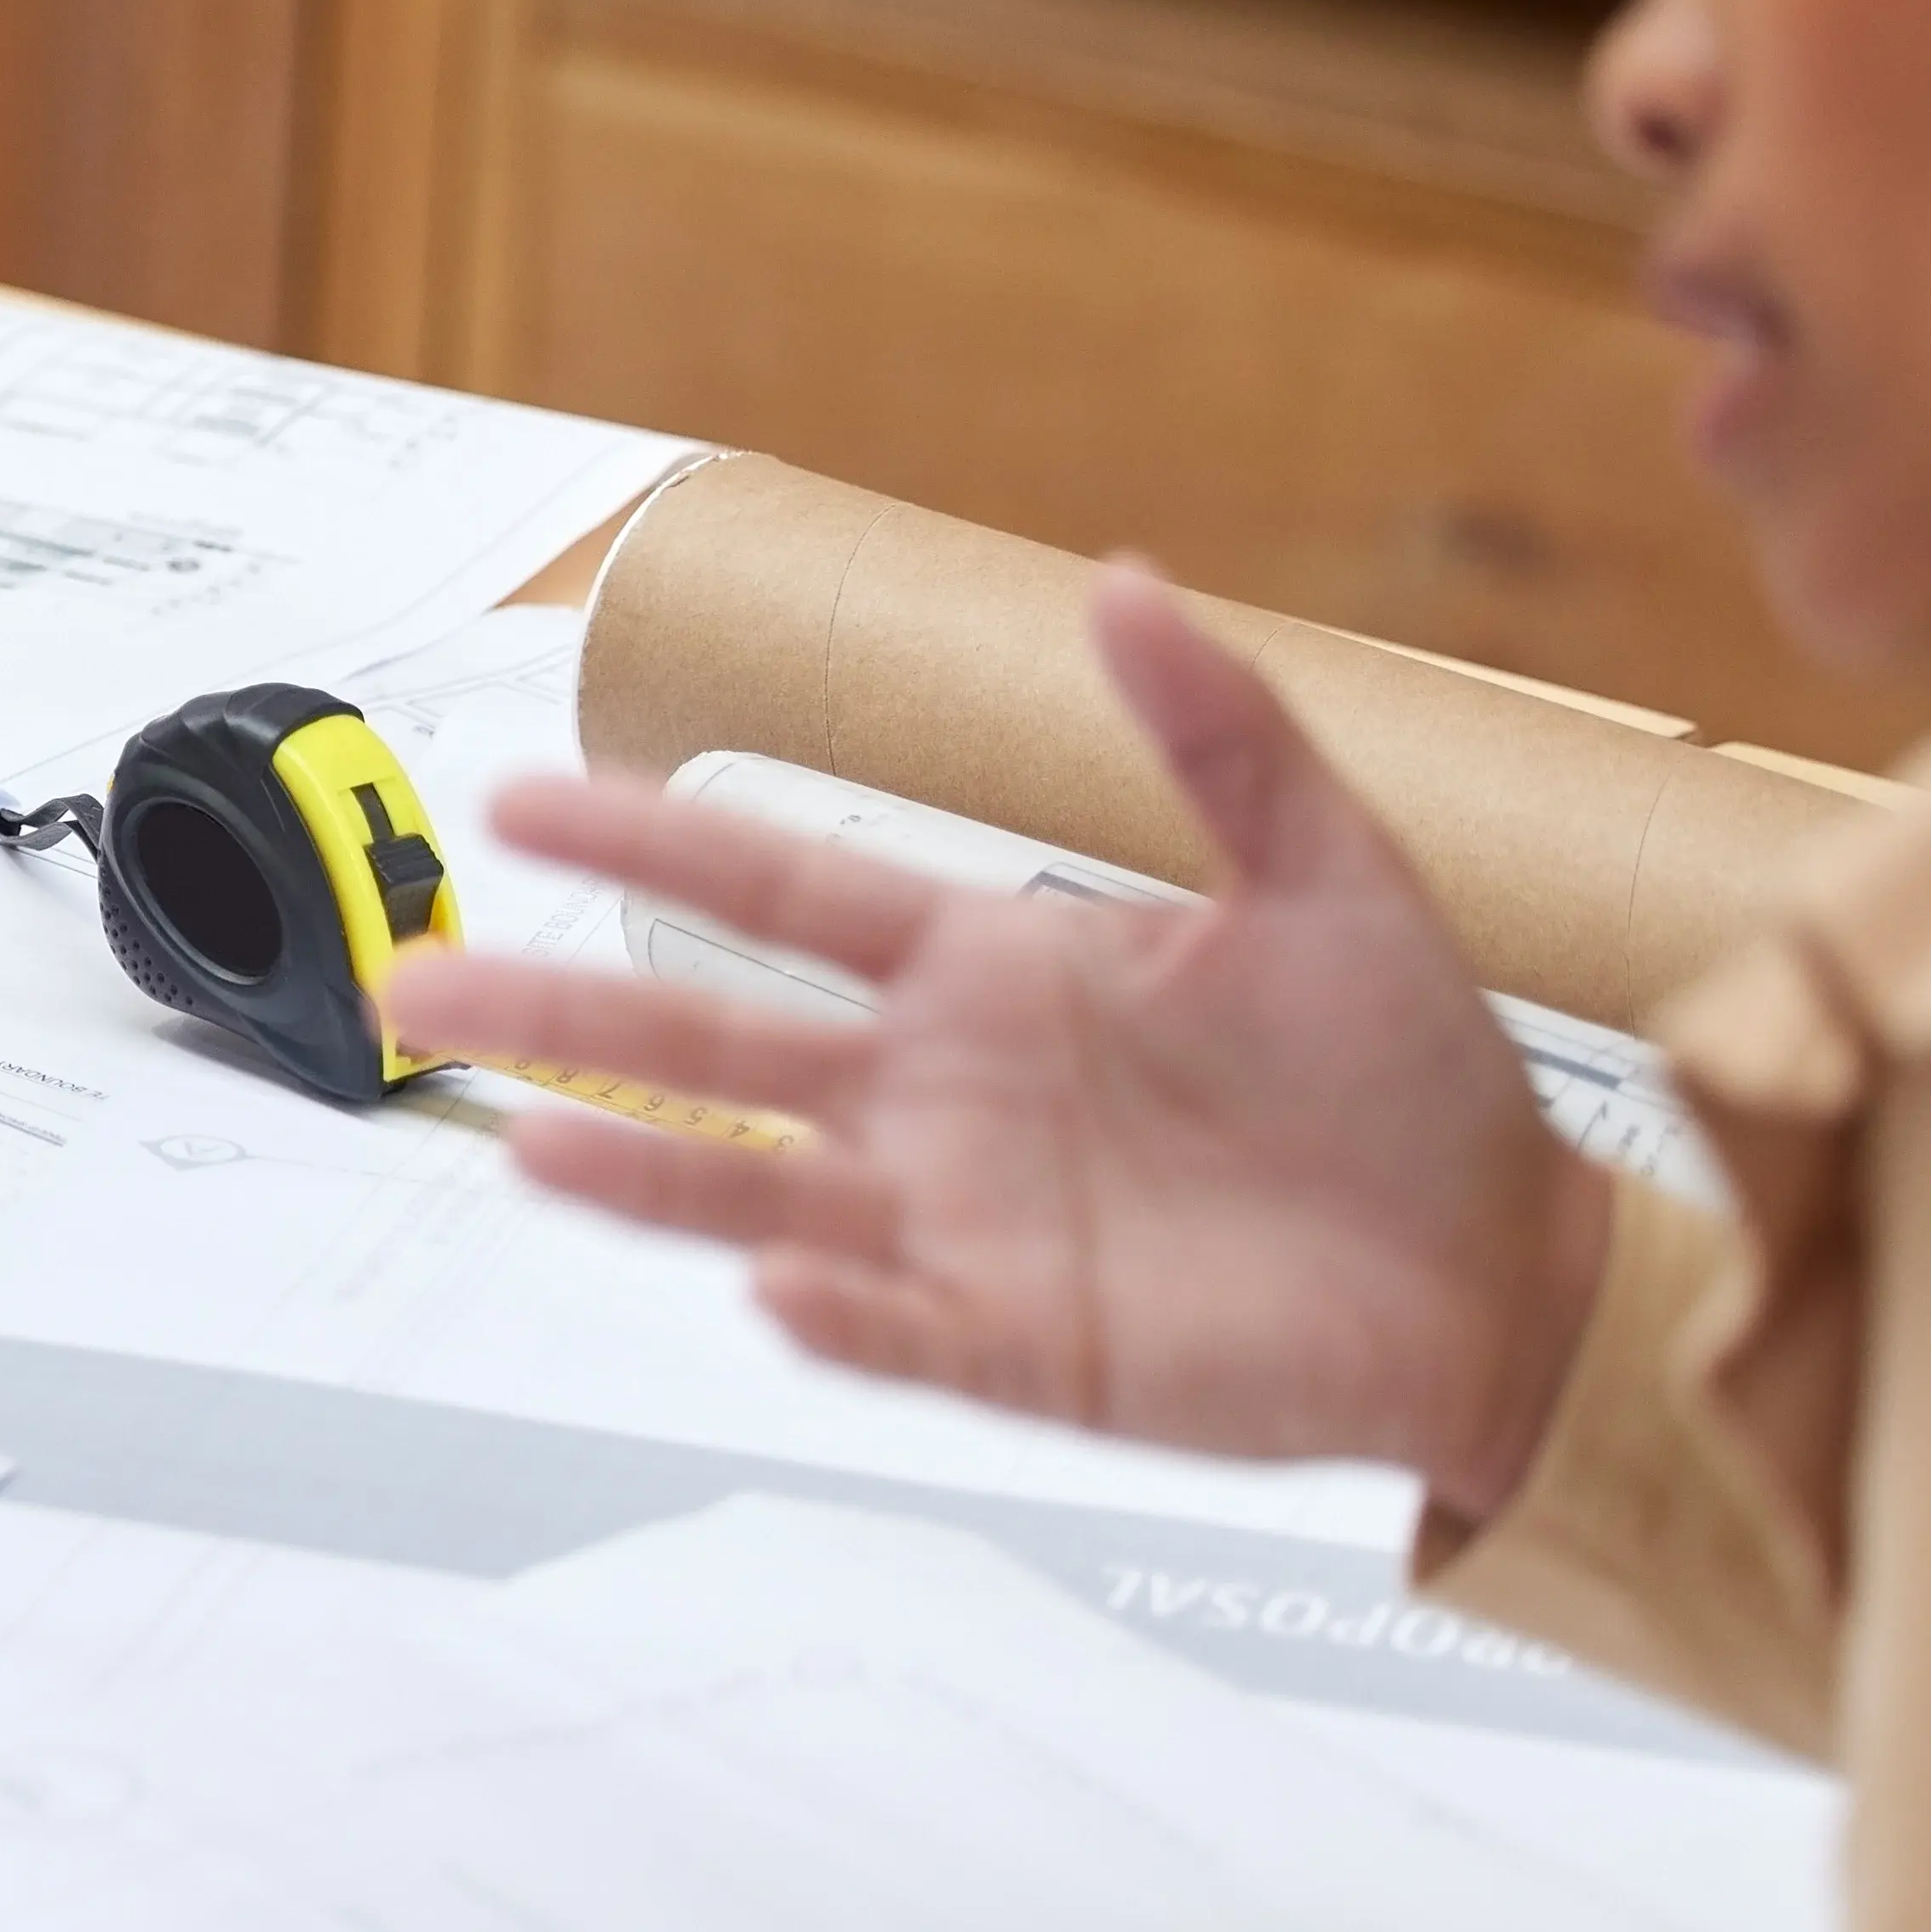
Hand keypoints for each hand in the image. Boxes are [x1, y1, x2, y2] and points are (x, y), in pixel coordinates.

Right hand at [374, 571, 1609, 1517]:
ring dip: (642, 1171)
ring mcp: (970, 1225)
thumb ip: (1220, 732)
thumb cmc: (1417, 1085)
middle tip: (420, 980)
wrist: (1510, 1274)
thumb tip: (1129, 582)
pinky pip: (901, 1327)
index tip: (517, 798)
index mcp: (992, 970)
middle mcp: (946, 1096)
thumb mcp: (1332, 870)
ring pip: (759, 1186)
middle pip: (714, 1041)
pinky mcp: (1028, 1348)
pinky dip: (835, 1308)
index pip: (780, 889)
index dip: (649, 836)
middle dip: (563, 1009)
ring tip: (523, 1140)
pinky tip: (770, 1282)